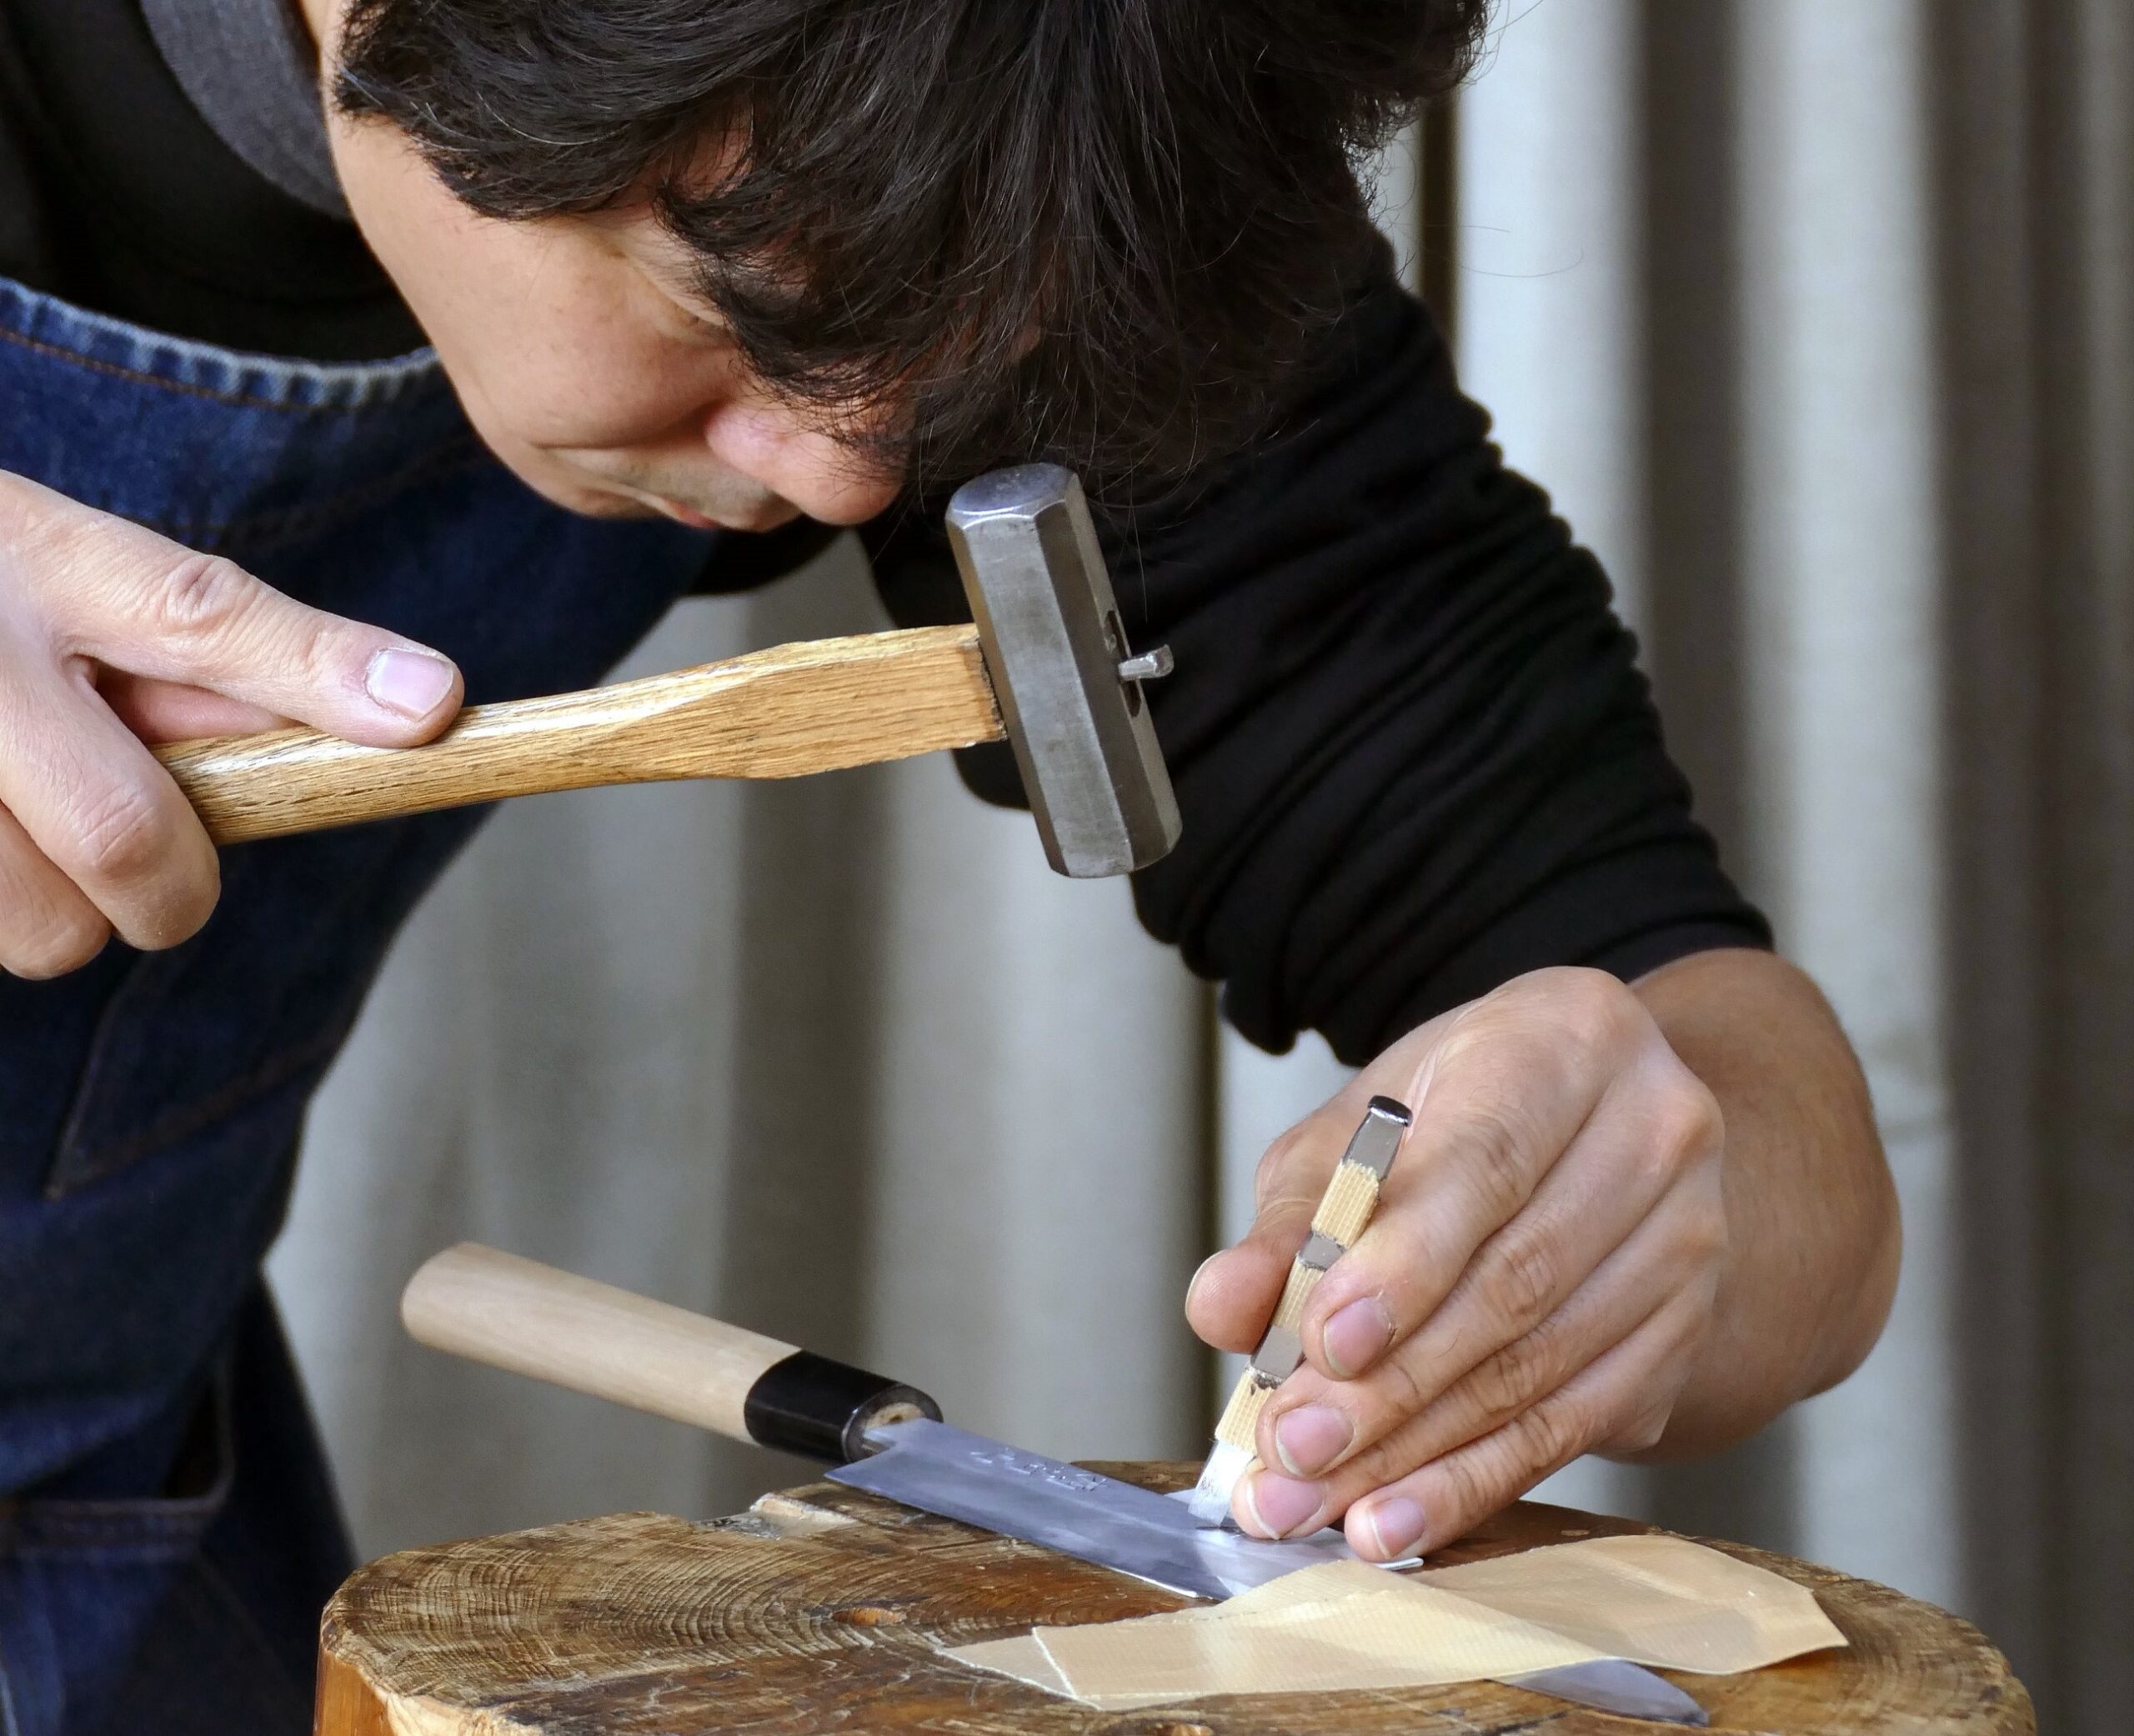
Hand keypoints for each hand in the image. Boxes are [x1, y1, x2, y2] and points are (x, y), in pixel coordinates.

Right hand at [0, 472, 462, 977]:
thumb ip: (215, 653)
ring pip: (41, 931)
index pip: (199, 614)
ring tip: (14, 819)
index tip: (426, 711)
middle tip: (146, 854)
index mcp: (46, 563)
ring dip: (53, 909)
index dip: (317, 671)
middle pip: (124, 840)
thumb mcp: (77, 575)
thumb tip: (401, 711)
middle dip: (166, 884)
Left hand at [1187, 966, 1727, 1559]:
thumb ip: (1288, 1216)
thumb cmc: (1460, 1113)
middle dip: (1391, 1385)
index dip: (1406, 1262)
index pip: (1489, 1160)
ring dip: (1418, 1452)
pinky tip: (1393, 1519)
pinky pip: (1572, 1426)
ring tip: (1315, 1503)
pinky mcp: (1686, 1333)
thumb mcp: (1357, 1131)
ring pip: (1542, 1370)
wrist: (1588, 1130)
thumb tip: (1223, 1306)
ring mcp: (1690, 1237)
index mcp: (1569, 1038)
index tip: (1324, 1341)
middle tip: (1290, 1452)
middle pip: (1515, 1282)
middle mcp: (1656, 1130)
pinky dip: (1471, 1482)